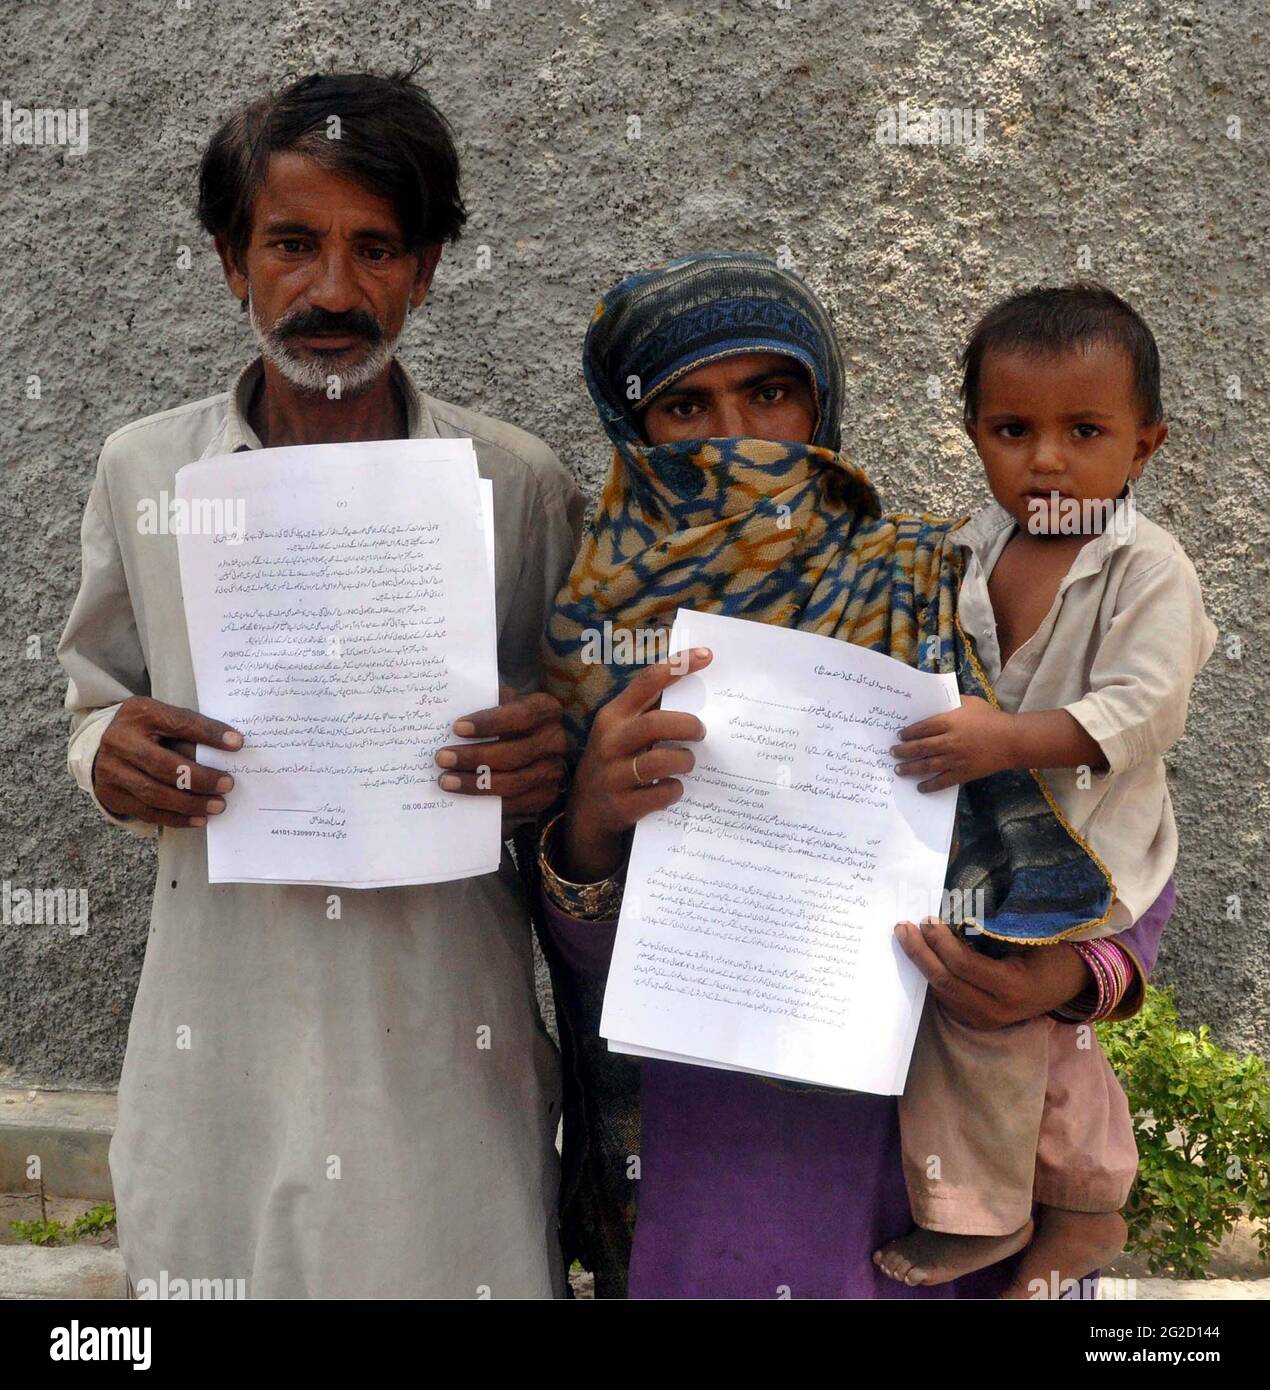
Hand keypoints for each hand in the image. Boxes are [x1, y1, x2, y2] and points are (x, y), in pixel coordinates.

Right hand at [93, 696, 242, 827]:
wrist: (102, 745)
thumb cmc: (146, 730)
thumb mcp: (163, 718)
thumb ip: (189, 731)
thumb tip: (229, 750)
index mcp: (140, 713)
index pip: (179, 723)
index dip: (209, 734)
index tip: (237, 744)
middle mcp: (120, 740)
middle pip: (164, 764)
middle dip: (200, 777)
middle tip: (228, 784)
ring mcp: (111, 769)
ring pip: (155, 793)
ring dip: (190, 803)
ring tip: (217, 805)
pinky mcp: (110, 794)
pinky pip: (147, 811)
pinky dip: (176, 818)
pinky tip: (198, 819)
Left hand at [435, 684, 566, 817]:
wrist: (530, 743)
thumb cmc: (507, 718)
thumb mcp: (502, 703)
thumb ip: (486, 702)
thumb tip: (454, 709)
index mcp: (546, 709)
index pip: (522, 715)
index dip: (490, 723)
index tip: (457, 727)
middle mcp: (556, 740)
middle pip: (515, 753)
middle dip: (475, 757)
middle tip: (442, 758)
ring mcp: (554, 770)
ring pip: (514, 782)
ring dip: (476, 784)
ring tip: (446, 780)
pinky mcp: (546, 795)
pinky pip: (516, 803)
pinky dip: (488, 801)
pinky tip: (464, 797)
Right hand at [560, 648, 712, 882]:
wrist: (587, 812)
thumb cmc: (616, 761)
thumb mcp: (621, 732)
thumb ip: (648, 713)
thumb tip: (697, 693)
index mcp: (612, 716)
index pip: (646, 682)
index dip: (677, 666)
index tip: (706, 655)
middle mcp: (609, 742)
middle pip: (656, 724)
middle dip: (687, 725)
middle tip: (701, 732)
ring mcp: (613, 775)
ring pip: (660, 762)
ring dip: (684, 760)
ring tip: (688, 762)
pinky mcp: (622, 806)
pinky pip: (661, 795)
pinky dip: (674, 791)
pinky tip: (673, 789)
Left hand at [890, 694, 1013, 791]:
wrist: (1012, 740)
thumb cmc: (992, 718)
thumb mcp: (970, 702)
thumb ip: (952, 702)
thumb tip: (937, 701)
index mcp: (949, 722)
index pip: (922, 728)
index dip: (908, 733)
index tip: (899, 736)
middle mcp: (949, 741)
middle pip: (920, 747)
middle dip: (903, 751)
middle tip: (892, 753)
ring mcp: (955, 759)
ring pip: (927, 765)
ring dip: (910, 768)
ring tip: (899, 770)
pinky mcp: (963, 773)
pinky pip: (943, 781)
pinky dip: (930, 785)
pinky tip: (920, 787)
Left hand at [895, 917, 1090, 1028]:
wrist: (1072, 981)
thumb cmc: (1054, 950)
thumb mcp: (1033, 935)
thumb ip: (995, 929)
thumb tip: (954, 913)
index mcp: (1013, 986)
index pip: (964, 965)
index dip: (940, 941)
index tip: (927, 919)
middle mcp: (998, 1010)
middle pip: (946, 982)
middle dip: (920, 953)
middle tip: (903, 927)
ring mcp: (988, 1020)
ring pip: (943, 992)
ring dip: (922, 964)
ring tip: (907, 938)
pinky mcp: (980, 1021)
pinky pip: (948, 998)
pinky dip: (933, 975)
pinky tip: (923, 955)